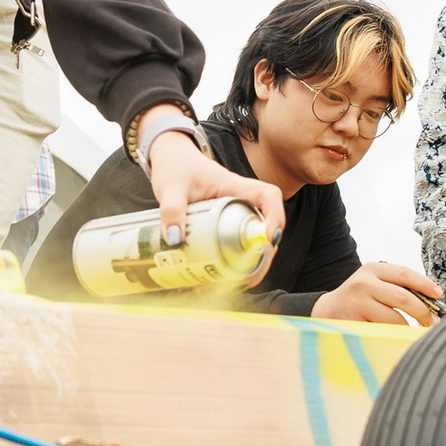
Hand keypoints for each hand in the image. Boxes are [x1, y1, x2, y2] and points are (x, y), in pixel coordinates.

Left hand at [144, 129, 285, 282]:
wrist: (170, 159)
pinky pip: (232, 246)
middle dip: (261, 256)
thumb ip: (171, 210)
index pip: (268, 196)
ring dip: (245, 266)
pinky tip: (210, 281)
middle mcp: (240, 201)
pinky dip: (226, 265)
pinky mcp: (222, 226)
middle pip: (264, 228)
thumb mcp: (171, 187)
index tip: (269, 239)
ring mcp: (233, 214)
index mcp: (235, 186)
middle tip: (247, 279)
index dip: (275, 217)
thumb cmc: (175, 166)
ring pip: (249, 242)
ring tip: (230, 286)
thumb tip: (174, 241)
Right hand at [312, 263, 445, 324]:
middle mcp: (363, 284)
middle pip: (403, 298)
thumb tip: (432, 299)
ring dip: (408, 328)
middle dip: (422, 312)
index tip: (439, 295)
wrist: (326, 312)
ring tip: (411, 331)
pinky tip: (395, 337)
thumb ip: (397, 286)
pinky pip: (384, 333)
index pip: (404, 274)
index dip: (425, 285)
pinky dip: (394, 337)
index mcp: (371, 269)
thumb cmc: (358, 298)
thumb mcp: (373, 283)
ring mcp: (357, 305)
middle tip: (431, 321)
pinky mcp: (354, 324)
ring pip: (395, 319)